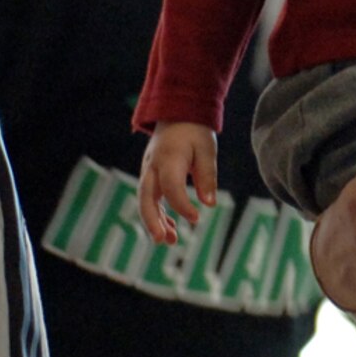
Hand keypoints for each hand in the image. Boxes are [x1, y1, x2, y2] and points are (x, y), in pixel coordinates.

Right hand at [139, 123, 216, 242]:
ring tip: (170, 241)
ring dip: (155, 221)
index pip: (171, 186)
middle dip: (151, 220)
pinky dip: (158, 214)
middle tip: (161, 240)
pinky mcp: (151, 176)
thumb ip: (207, 176)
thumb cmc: (195, 132)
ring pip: (145, 200)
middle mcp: (152, 166)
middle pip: (146, 196)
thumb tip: (210, 204)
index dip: (182, 205)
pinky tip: (171, 228)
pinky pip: (150, 198)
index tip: (197, 218)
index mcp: (168, 158)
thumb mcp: (207, 150)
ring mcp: (148, 171)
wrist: (177, 115)